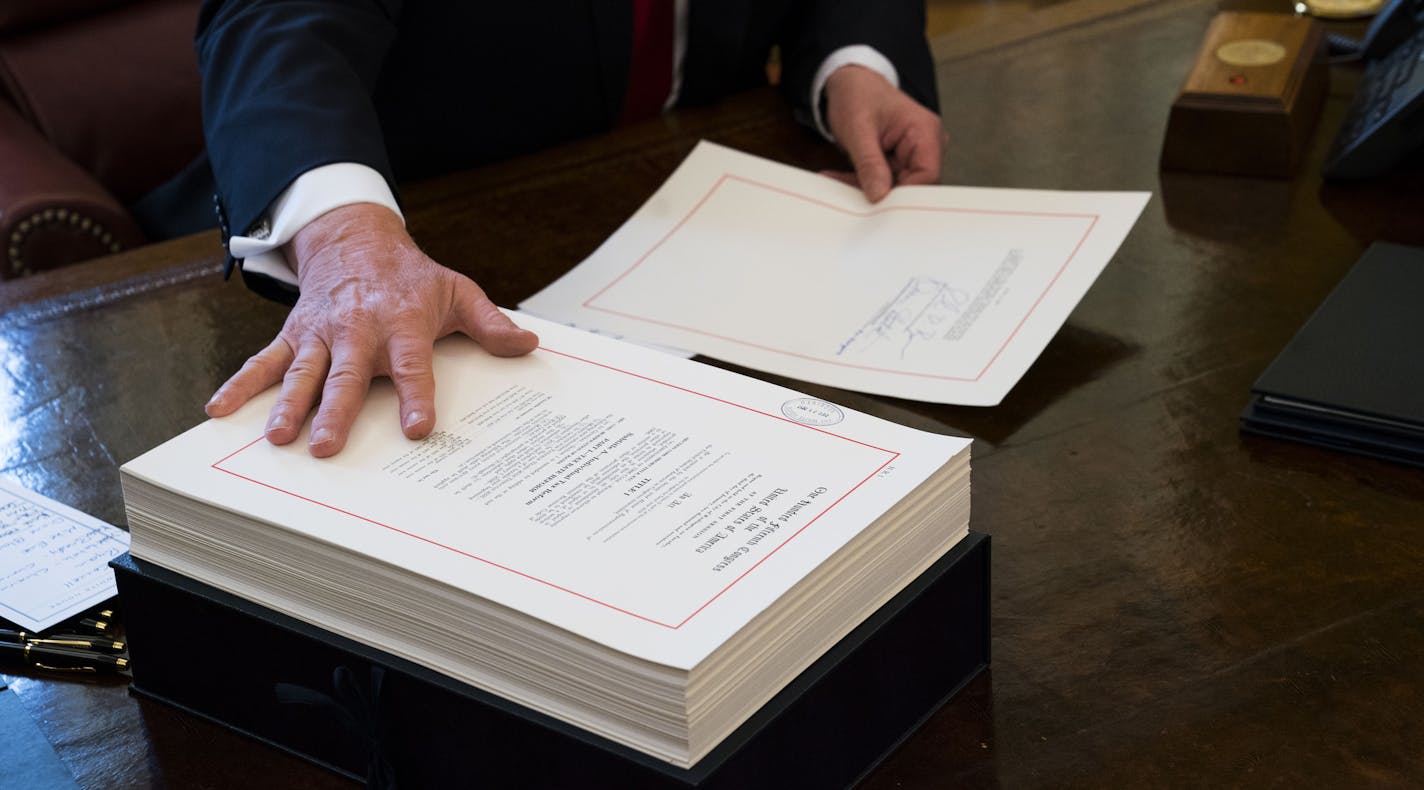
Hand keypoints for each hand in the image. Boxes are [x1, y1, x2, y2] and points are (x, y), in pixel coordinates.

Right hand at [205, 203, 538, 456]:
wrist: (356, 241)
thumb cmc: (411, 277)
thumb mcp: (457, 291)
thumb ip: (490, 324)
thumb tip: (529, 344)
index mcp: (403, 323)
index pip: (413, 365)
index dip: (417, 397)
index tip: (418, 429)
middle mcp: (359, 330)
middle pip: (348, 376)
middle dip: (337, 411)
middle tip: (327, 446)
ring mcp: (322, 334)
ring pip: (304, 373)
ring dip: (288, 405)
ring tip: (278, 438)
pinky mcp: (294, 336)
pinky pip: (264, 362)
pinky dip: (240, 384)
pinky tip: (220, 409)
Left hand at [822, 64, 945, 201]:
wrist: (849, 83)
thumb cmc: (857, 94)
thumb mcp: (858, 129)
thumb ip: (869, 163)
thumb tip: (879, 195)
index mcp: (926, 132)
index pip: (928, 176)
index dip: (905, 194)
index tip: (877, 203)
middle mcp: (926, 145)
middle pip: (914, 185)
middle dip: (882, 193)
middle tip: (850, 195)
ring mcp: (913, 155)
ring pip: (896, 188)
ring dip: (867, 189)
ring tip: (838, 180)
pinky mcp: (898, 162)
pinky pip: (885, 182)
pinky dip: (863, 183)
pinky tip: (840, 178)